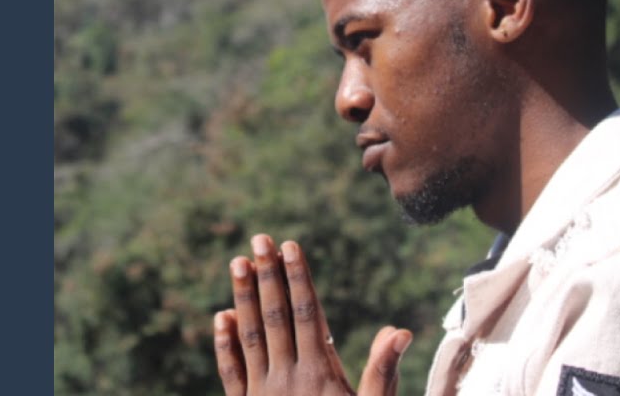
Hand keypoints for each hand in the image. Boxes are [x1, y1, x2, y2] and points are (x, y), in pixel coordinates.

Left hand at [214, 234, 412, 395]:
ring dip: (244, 298)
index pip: (307, 314)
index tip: (290, 246)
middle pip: (276, 316)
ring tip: (238, 263)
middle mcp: (287, 379)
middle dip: (268, 275)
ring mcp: (262, 395)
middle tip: (258, 239)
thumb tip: (398, 331)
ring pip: (251, 336)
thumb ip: (382, 373)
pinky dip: (226, 346)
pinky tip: (221, 318)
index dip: (299, 278)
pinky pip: (232, 374)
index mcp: (320, 375)